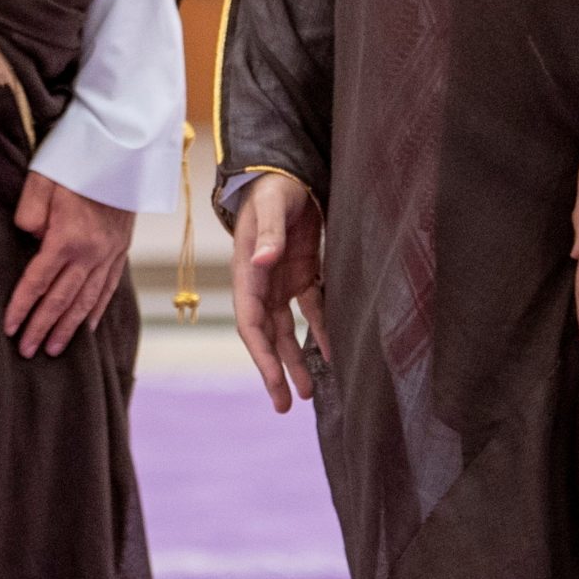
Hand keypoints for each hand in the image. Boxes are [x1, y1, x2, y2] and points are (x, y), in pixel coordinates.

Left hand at [4, 173, 134, 358]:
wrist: (124, 147)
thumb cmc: (78, 158)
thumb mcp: (43, 178)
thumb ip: (29, 212)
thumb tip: (27, 237)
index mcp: (68, 237)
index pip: (38, 281)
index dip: (22, 307)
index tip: (9, 328)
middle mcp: (91, 252)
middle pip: (62, 299)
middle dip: (42, 327)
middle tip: (27, 351)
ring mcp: (110, 253)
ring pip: (87, 300)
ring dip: (69, 327)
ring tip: (53, 348)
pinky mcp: (122, 248)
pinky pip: (108, 287)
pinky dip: (97, 309)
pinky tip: (88, 325)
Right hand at [231, 171, 326, 411]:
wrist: (285, 172)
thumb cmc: (274, 187)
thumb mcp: (272, 206)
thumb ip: (269, 234)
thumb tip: (262, 261)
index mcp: (247, 270)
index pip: (249, 321)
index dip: (260, 354)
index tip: (273, 382)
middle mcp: (261, 282)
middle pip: (265, 335)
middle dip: (274, 370)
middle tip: (285, 406)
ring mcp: (281, 281)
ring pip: (285, 329)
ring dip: (294, 359)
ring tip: (309, 392)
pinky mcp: (300, 274)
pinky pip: (310, 310)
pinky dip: (319, 332)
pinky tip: (331, 353)